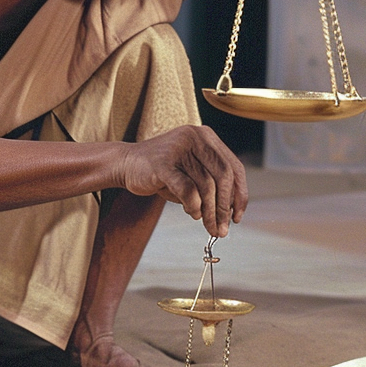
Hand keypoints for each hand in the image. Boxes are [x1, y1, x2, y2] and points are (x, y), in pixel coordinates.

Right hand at [117, 125, 248, 237]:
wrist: (126, 164)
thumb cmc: (163, 173)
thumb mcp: (192, 174)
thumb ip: (212, 186)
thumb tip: (230, 212)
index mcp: (206, 137)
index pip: (234, 167)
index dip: (240, 194)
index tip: (238, 216)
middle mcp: (195, 137)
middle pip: (223, 176)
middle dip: (224, 207)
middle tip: (223, 229)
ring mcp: (179, 148)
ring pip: (206, 186)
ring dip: (209, 212)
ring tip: (208, 226)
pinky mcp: (163, 163)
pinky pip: (187, 190)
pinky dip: (193, 206)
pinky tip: (192, 214)